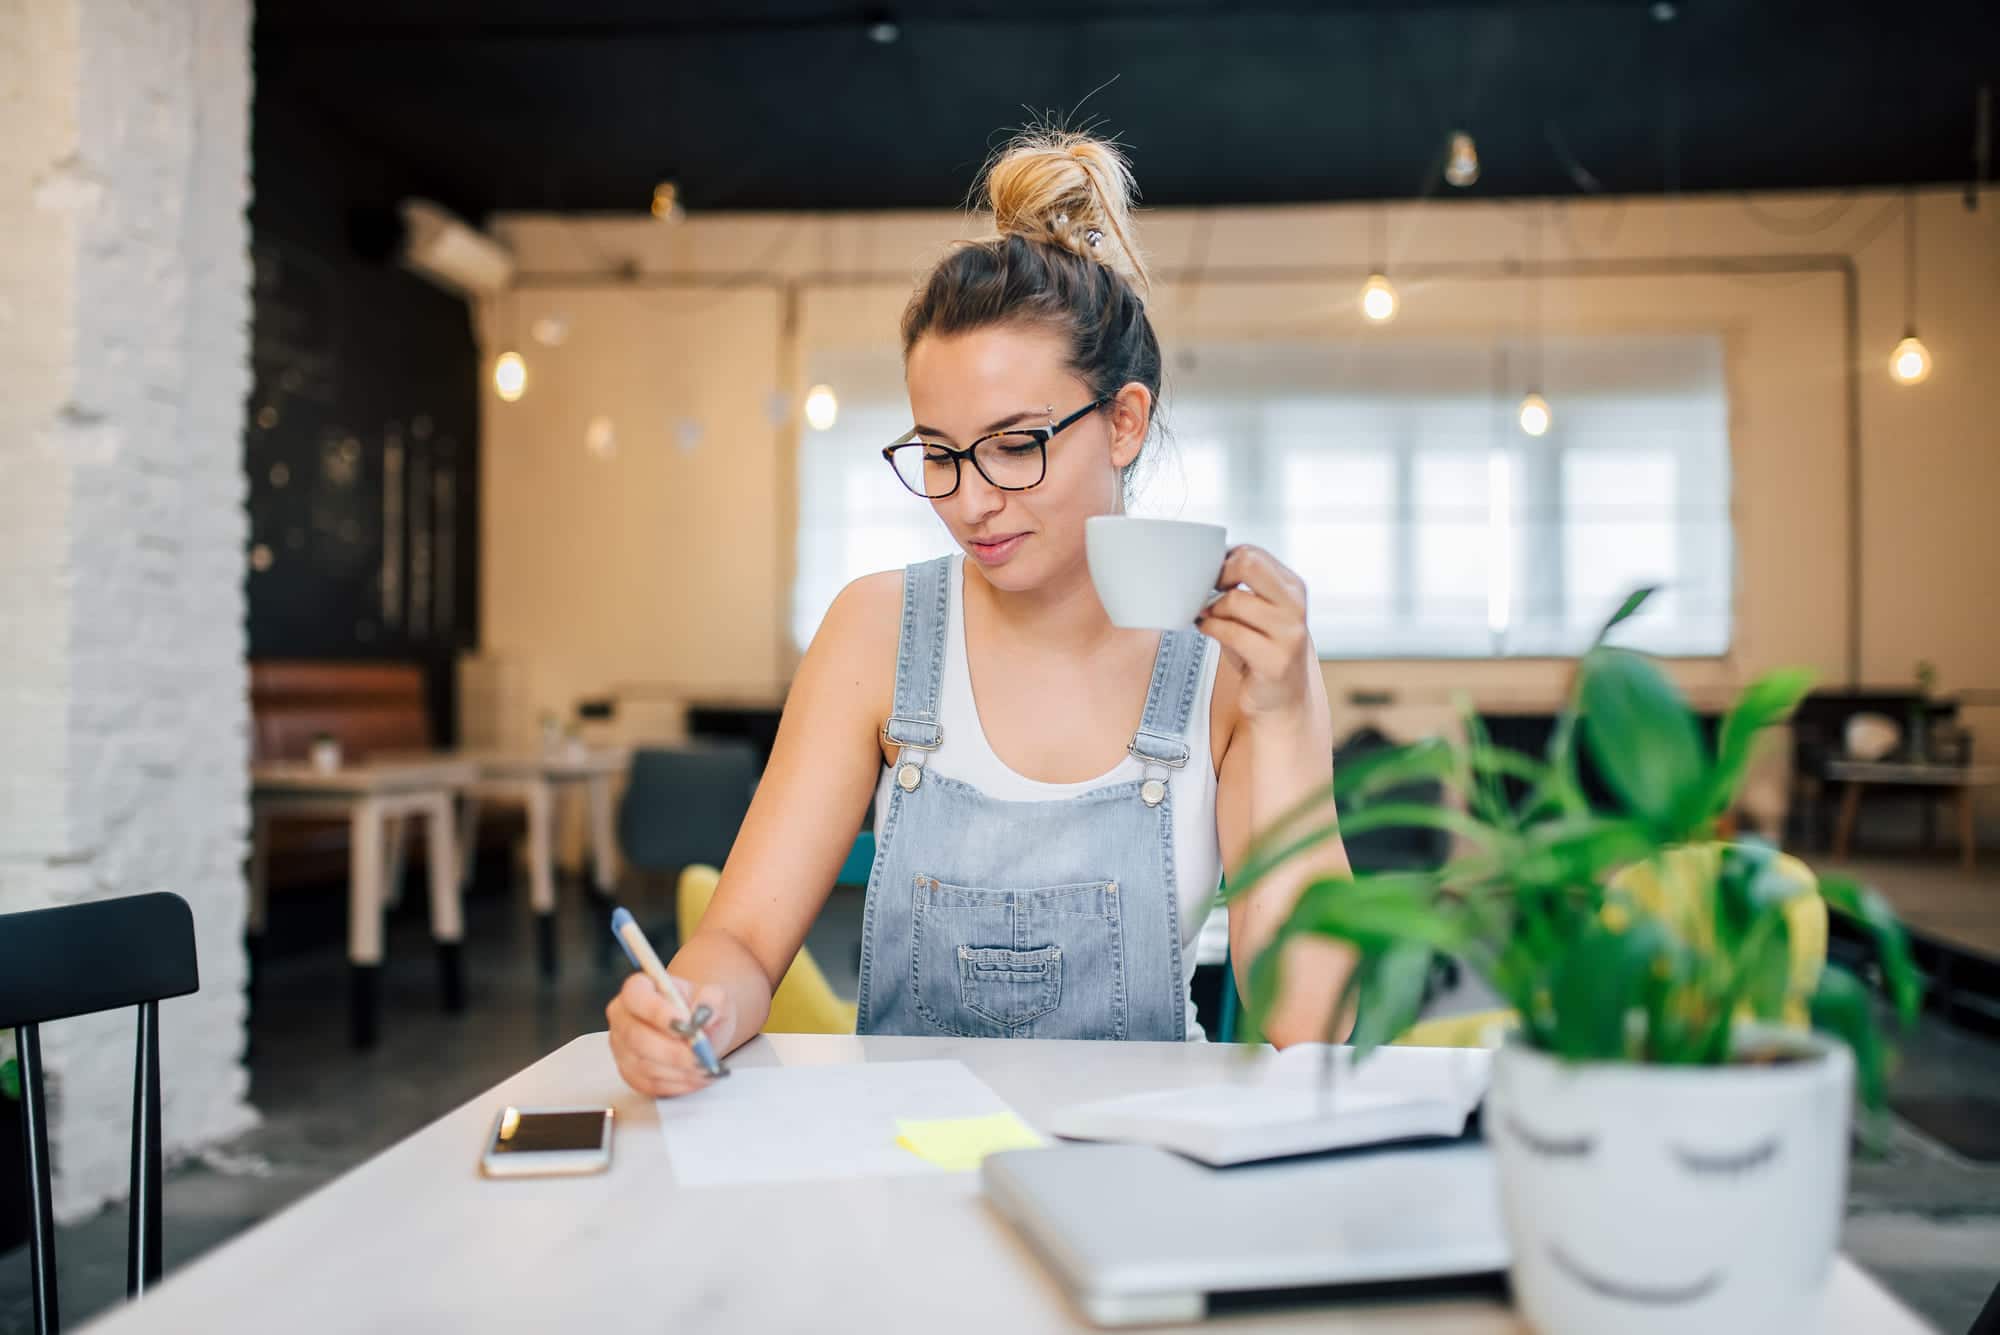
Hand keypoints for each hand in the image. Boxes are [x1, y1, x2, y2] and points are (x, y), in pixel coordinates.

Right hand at [607, 972, 735, 1097]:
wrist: (702, 1029)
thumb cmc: (701, 1009)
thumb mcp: (716, 996)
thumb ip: (712, 999)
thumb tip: (702, 1014)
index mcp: (638, 988)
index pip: (636, 997)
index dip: (659, 1013)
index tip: (687, 1027)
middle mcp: (623, 1016)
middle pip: (636, 1037)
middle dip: (672, 1052)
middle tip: (701, 1058)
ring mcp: (622, 1047)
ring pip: (643, 1064)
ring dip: (677, 1071)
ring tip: (705, 1070)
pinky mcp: (629, 1072)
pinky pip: (648, 1084)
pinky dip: (675, 1085)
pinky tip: (695, 1079)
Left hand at [1196, 545, 1315, 721]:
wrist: (1282, 699)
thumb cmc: (1260, 650)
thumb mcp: (1256, 611)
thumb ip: (1240, 586)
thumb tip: (1201, 567)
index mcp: (1292, 587)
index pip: (1252, 553)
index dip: (1223, 562)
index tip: (1212, 579)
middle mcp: (1295, 605)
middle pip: (1249, 564)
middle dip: (1219, 576)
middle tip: (1208, 594)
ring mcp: (1288, 633)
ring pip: (1234, 600)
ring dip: (1212, 610)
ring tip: (1209, 619)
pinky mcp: (1274, 660)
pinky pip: (1230, 632)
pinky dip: (1211, 629)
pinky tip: (1208, 631)